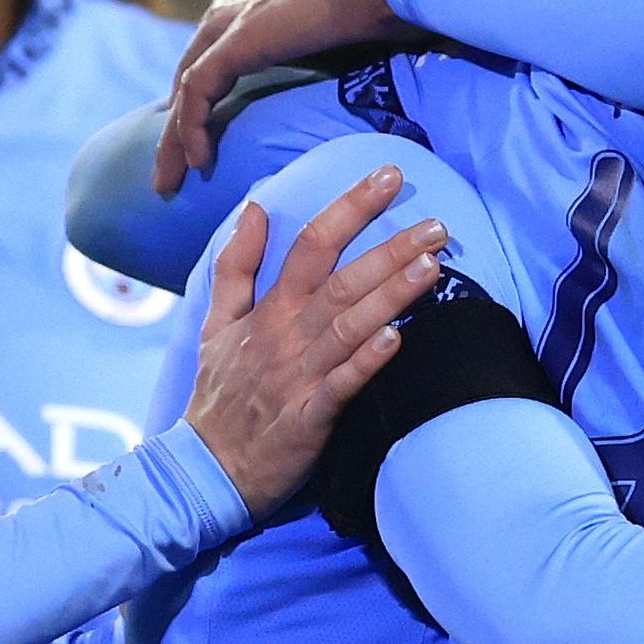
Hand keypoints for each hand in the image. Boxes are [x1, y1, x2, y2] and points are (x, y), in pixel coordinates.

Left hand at [158, 0, 396, 188]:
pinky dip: (193, 128)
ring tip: (170, 182)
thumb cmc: (378, 17)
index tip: (195, 149)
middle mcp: (237, 20)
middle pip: (188, 79)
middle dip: (174, 129)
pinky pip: (199, 91)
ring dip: (173, 139)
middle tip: (168, 176)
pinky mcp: (238, 41)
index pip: (209, 66)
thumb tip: (352, 107)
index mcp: (258, 19)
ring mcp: (234, 27)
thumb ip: (326, 72)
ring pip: (186, 90)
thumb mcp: (342, 53)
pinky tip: (199, 160)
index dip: (197, 108)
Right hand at [179, 169, 444, 509]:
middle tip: (437, 224)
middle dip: (390, 249)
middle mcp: (286, 334)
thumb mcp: (215, 322)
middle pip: (341, 280)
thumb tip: (254, 207)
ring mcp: (299, 375)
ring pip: (349, 325)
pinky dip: (367, 360)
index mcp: (269, 309)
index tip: (388, 176)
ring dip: (390, 295)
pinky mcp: (310, 416)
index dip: (350, 207)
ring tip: (431, 266)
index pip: (311, 243)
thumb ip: (236, 265)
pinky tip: (397, 338)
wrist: (206, 466)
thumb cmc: (220, 393)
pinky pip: (343, 384)